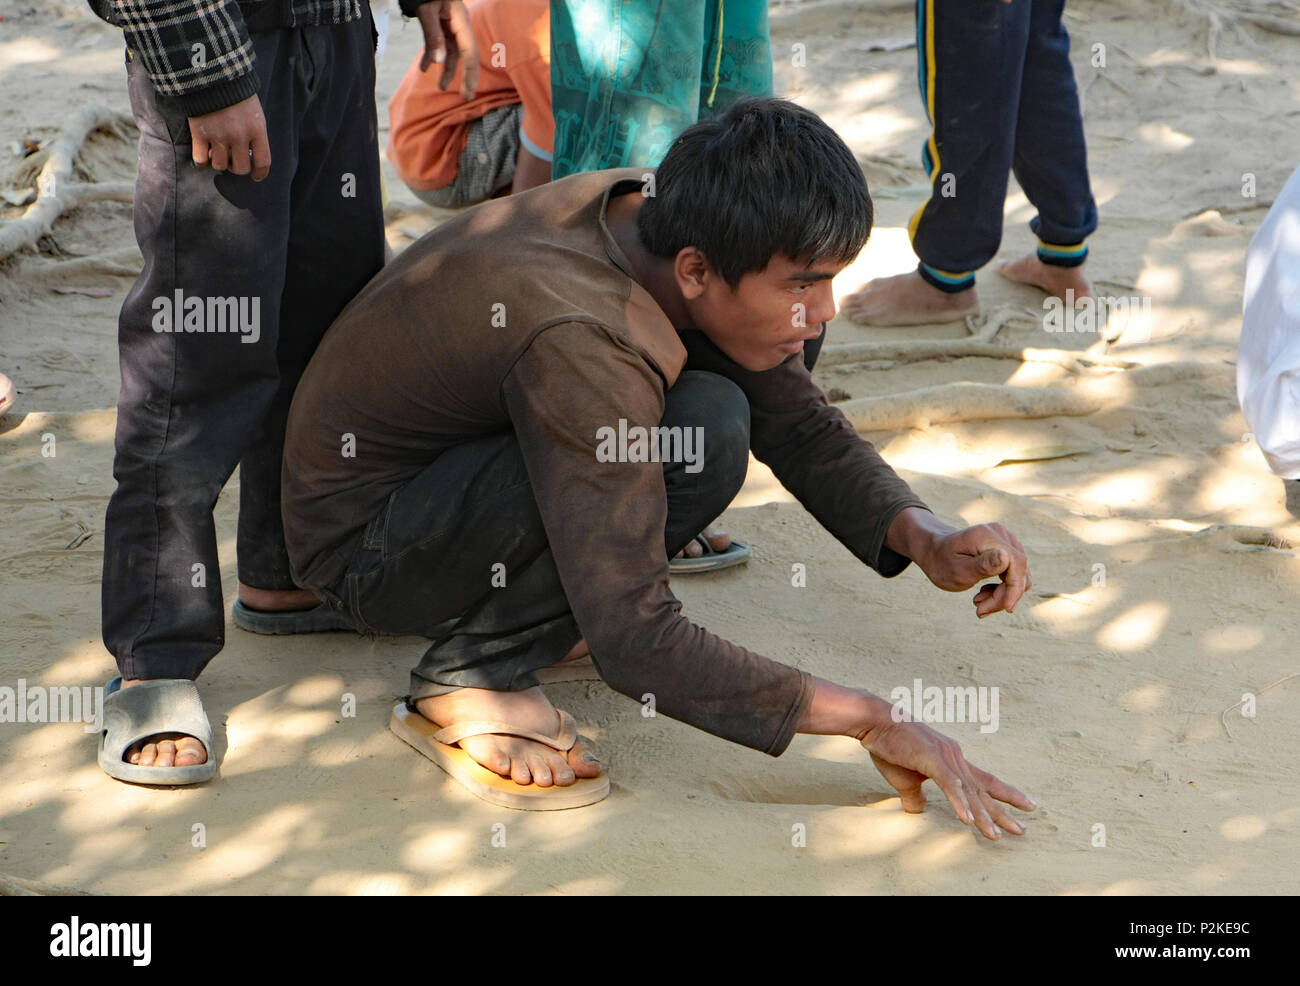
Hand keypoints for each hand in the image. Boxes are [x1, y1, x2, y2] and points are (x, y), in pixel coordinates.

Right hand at [188, 94, 270, 179]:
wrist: (210, 73)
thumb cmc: (235, 91)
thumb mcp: (254, 111)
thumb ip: (254, 132)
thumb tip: (250, 154)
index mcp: (257, 130)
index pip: (263, 162)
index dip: (260, 173)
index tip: (256, 176)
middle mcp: (239, 136)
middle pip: (240, 168)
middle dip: (237, 167)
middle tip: (233, 159)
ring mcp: (218, 136)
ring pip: (220, 166)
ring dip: (219, 163)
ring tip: (217, 153)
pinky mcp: (199, 133)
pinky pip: (201, 161)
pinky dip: (202, 162)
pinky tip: (204, 155)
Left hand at [416, 0, 478, 98]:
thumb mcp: (426, 11)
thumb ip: (433, 36)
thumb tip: (440, 62)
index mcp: (460, 20)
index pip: (469, 52)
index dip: (470, 74)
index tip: (468, 92)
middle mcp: (459, 25)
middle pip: (466, 55)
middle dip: (465, 76)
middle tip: (466, 97)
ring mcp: (451, 25)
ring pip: (452, 52)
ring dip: (446, 69)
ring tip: (440, 87)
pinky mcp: (442, 25)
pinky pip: (440, 45)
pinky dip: (431, 57)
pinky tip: (423, 69)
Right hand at [859, 717, 1035, 839]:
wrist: (876, 722)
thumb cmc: (890, 746)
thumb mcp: (904, 778)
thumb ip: (915, 795)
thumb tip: (917, 810)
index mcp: (952, 761)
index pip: (985, 781)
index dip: (1006, 795)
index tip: (1027, 806)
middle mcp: (955, 758)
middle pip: (984, 789)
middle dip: (1004, 812)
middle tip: (1022, 831)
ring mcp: (945, 758)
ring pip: (969, 792)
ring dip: (983, 815)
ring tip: (996, 835)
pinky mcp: (931, 759)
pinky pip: (949, 785)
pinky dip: (960, 803)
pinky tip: (968, 820)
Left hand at [919, 520, 1029, 617]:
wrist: (933, 552)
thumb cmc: (941, 563)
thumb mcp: (958, 570)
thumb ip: (983, 565)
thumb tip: (1006, 557)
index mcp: (987, 536)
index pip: (1016, 564)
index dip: (1015, 589)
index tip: (1006, 609)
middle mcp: (1000, 533)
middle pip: (1018, 571)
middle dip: (1004, 596)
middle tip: (980, 610)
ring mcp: (1005, 539)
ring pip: (1018, 575)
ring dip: (1002, 594)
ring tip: (978, 603)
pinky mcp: (1006, 548)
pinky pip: (1014, 573)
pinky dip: (1002, 588)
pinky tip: (983, 595)